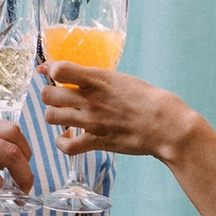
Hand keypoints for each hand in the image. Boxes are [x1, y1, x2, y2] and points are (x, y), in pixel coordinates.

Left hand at [39, 65, 196, 165]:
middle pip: (49, 95)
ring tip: (64, 116)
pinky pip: (67, 146)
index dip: (50, 69)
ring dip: (54, 116)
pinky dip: (62, 143)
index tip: (50, 71)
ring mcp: (92, 122)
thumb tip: (77, 75)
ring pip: (52, 117)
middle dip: (50, 95)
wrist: (166, 125)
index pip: (60, 69)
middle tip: (59, 97)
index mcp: (99, 79)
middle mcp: (91, 100)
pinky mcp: (97, 142)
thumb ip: (97, 78)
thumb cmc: (148, 99)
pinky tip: (68, 138)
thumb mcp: (121, 79)